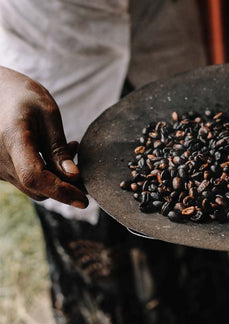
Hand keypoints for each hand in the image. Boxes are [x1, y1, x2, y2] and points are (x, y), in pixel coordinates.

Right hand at [0, 66, 87, 207]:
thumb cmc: (24, 98)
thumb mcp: (48, 115)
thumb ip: (59, 148)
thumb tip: (74, 177)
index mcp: (13, 139)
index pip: (35, 177)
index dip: (61, 192)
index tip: (84, 200)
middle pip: (38, 187)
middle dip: (66, 184)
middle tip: (82, 161)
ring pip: (33, 187)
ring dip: (57, 178)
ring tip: (70, 148)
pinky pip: (26, 181)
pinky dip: (45, 175)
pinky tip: (53, 154)